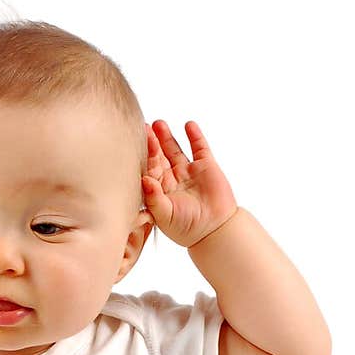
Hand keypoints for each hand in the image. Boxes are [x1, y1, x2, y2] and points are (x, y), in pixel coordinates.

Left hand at [142, 119, 238, 247]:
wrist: (215, 230)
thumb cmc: (186, 228)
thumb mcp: (165, 215)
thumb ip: (153, 198)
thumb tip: (145, 180)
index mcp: (158, 190)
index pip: (148, 169)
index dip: (144, 156)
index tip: (139, 143)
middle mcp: (171, 178)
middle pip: (158, 156)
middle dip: (152, 143)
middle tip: (145, 128)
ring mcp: (188, 171)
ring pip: (174, 149)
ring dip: (166, 136)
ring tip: (159, 123)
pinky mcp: (206, 166)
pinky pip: (199, 148)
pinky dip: (194, 136)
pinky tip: (188, 125)